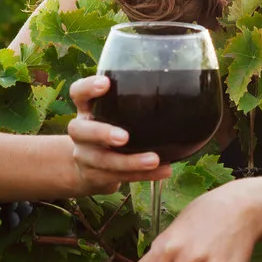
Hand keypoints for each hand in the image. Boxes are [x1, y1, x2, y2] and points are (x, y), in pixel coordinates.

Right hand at [67, 75, 171, 194]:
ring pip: (103, 161)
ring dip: (130, 161)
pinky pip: (119, 177)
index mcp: (87, 110)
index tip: (105, 84)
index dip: (88, 88)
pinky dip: (143, 175)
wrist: (87, 166)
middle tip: (124, 137)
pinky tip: (164, 171)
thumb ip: (133, 100)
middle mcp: (81, 132)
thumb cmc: (111, 127)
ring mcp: (85, 156)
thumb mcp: (113, 112)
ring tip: (154, 160)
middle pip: (80, 131)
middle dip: (102, 133)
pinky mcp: (95, 176)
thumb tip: (183, 88)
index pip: (78, 93)